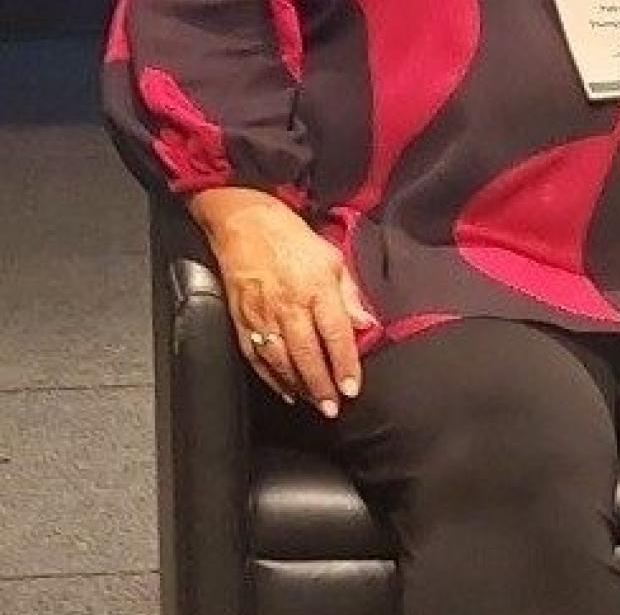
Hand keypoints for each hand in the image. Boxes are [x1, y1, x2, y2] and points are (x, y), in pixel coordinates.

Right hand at [190, 188, 377, 416]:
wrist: (244, 224)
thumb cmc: (292, 239)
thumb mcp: (333, 258)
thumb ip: (350, 295)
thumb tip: (366, 325)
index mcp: (316, 288)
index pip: (335, 334)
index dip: (345, 364)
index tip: (352, 387)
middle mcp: (288, 305)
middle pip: (307, 354)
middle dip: (322, 385)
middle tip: (333, 408)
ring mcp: (261, 315)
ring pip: (281, 360)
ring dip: (299, 386)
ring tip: (314, 404)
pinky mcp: (241, 320)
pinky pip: (257, 356)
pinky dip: (271, 378)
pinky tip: (285, 390)